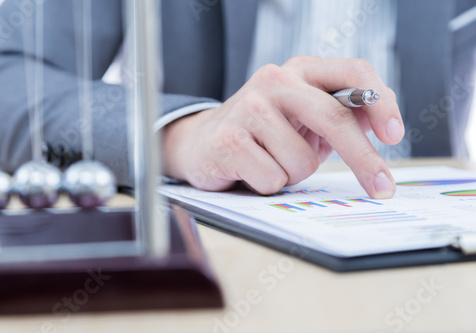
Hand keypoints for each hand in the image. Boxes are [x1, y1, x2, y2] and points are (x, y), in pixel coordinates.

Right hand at [163, 56, 403, 198]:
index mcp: (300, 71)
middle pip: (333, 118)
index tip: (394, 136)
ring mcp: (248, 108)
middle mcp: (274, 81)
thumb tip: (382, 120)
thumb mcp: (304, 118)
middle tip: (381, 188)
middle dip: (364, 159)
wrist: (203, 142)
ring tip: (271, 162)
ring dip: (293, 174)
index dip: (381, 103)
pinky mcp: (228, 139)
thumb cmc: (262, 133)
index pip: (352, 72)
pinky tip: (250, 170)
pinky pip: (273, 178)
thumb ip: (341, 114)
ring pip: (302, 161)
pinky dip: (268, 184)